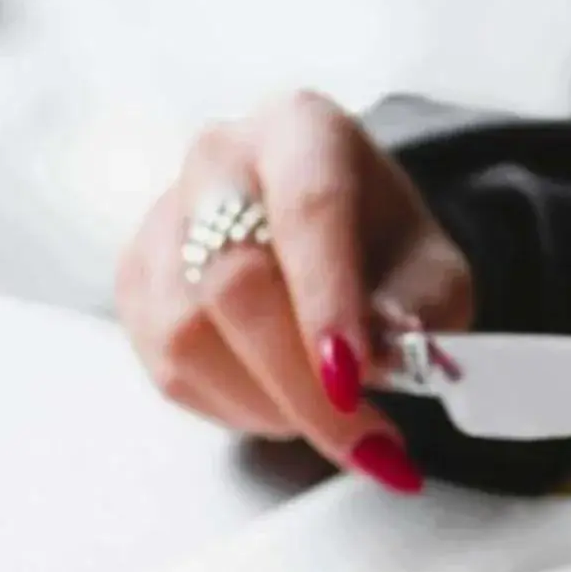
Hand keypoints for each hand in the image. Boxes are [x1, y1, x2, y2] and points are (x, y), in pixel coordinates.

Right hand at [116, 91, 475, 492]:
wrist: (335, 240)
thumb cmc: (384, 251)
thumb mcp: (434, 273)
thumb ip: (420, 308)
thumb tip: (383, 348)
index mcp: (303, 131)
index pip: (309, 209)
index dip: (328, 301)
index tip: (353, 379)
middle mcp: (220, 158)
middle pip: (235, 278)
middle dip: (299, 381)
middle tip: (360, 440)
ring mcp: (164, 218)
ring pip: (188, 332)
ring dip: (266, 401)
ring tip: (325, 416)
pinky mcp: (135, 280)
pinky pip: (167, 366)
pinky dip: (231, 407)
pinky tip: (277, 403)